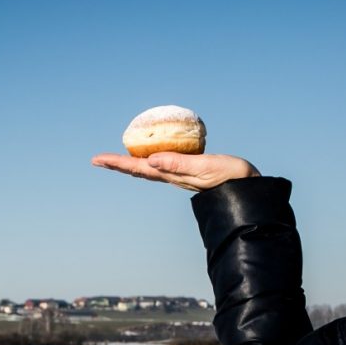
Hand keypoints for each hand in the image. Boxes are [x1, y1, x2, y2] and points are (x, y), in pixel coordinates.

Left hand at [91, 152, 259, 191]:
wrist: (249, 189)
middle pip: (138, 169)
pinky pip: (162, 163)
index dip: (117, 163)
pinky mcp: (188, 171)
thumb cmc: (229, 177)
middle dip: (117, 164)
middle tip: (97, 159)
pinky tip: (151, 155)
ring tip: (115, 159)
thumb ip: (179, 164)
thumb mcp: (204, 167)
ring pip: (148, 168)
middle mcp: (171, 176)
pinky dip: (150, 159)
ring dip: (130, 163)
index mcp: (172, 175)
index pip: (138, 167)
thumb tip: (151, 162)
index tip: (97, 159)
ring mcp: (179, 175)